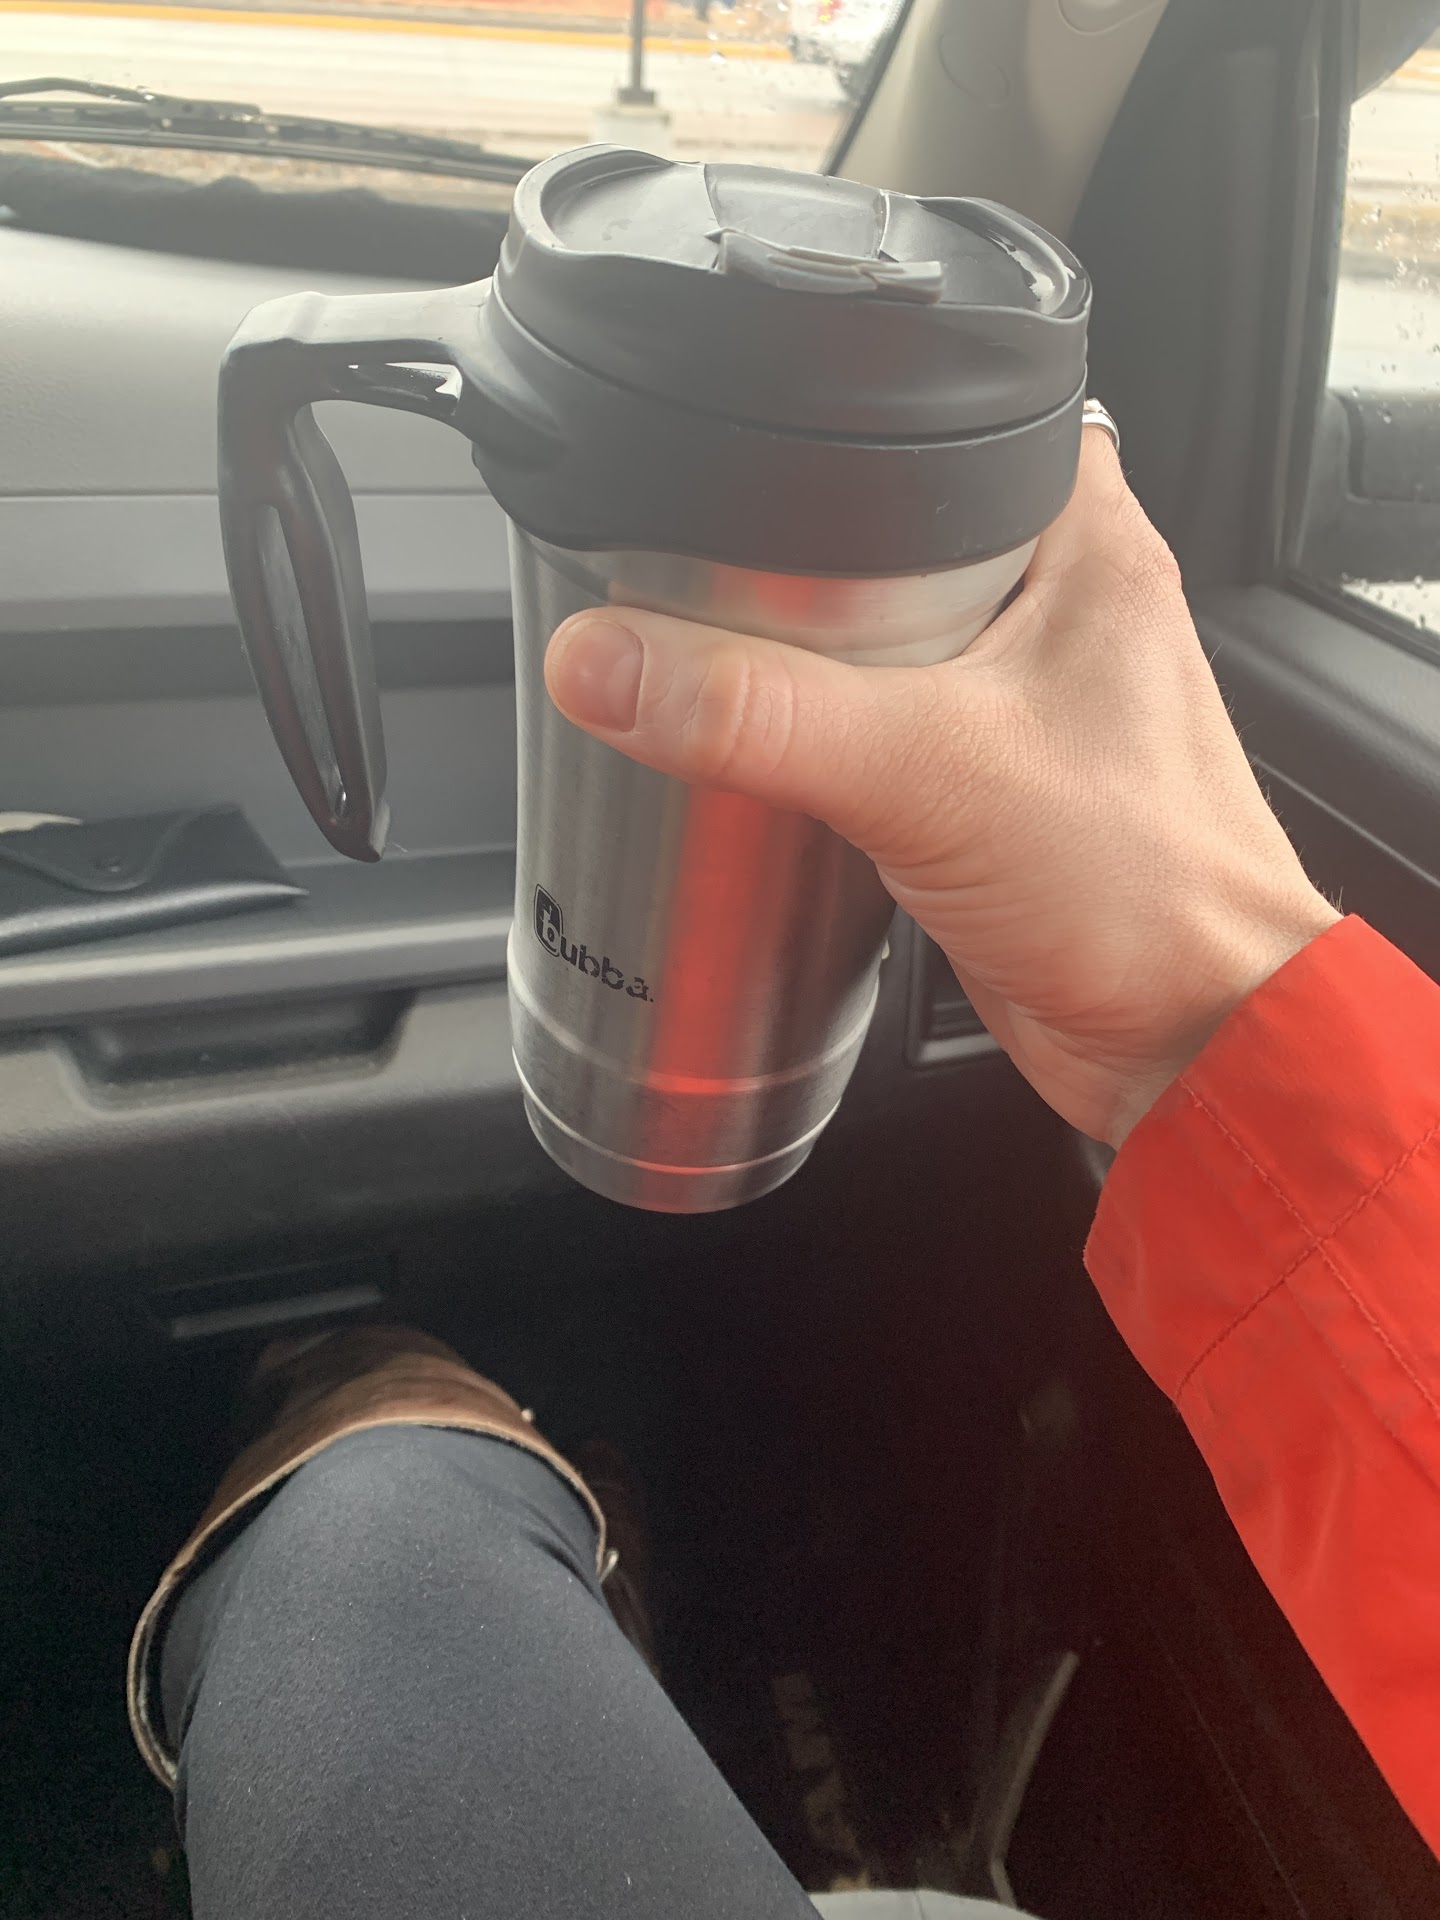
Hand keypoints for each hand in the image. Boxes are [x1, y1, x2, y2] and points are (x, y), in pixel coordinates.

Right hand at [544, 432, 1338, 1145]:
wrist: (1185, 1045)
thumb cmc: (1146, 894)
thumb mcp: (930, 770)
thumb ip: (760, 712)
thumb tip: (608, 661)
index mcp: (1085, 545)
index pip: (956, 417)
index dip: (844, 427)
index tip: (742, 452)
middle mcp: (1062, 609)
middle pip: (895, 534)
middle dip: (799, 562)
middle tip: (709, 576)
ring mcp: (1028, 703)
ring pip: (888, 643)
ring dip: (812, 663)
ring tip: (724, 665)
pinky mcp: (994, 788)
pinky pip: (891, 736)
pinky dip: (832, 746)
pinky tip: (779, 764)